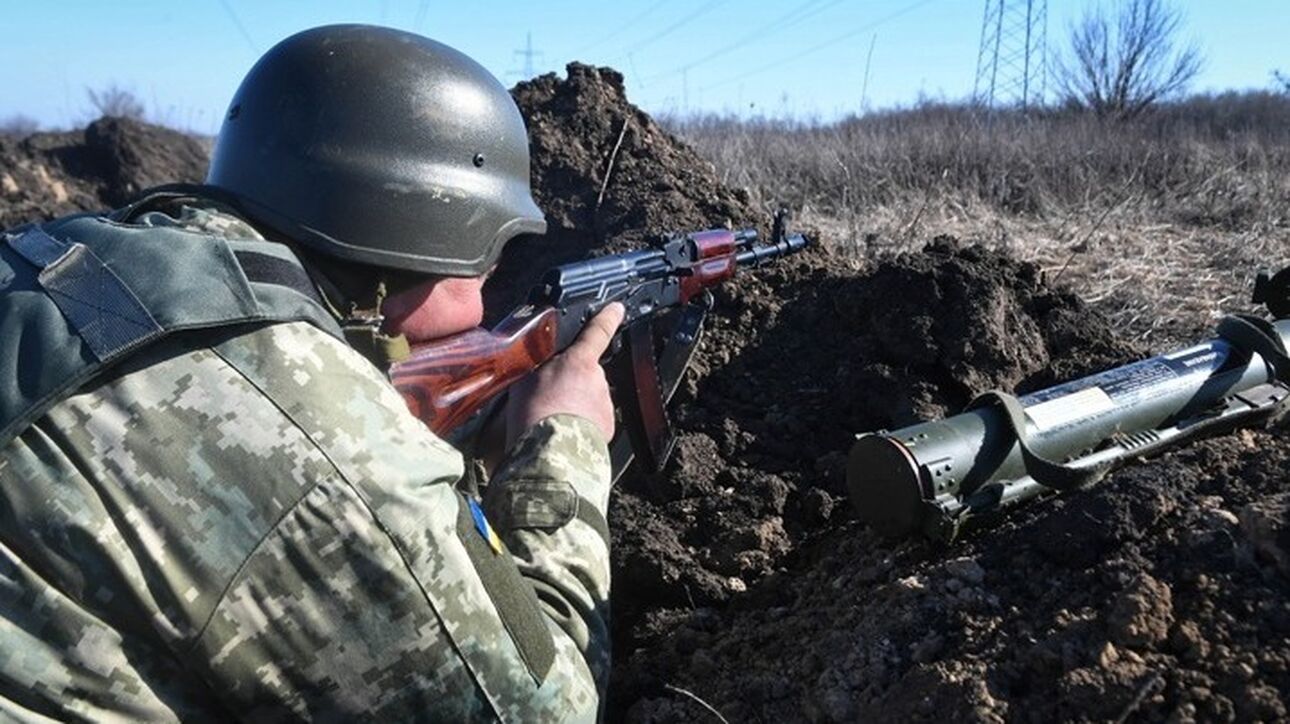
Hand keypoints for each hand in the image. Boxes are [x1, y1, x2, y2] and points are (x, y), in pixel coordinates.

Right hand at [506, 303, 624, 445]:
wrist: (550, 452)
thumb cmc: (533, 417)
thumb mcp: (524, 381)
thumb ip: (536, 366)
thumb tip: (534, 364)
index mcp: (578, 362)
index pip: (597, 332)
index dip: (607, 318)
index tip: (617, 309)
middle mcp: (597, 379)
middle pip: (586, 374)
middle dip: (572, 383)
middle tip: (548, 399)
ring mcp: (604, 403)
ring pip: (590, 399)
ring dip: (576, 406)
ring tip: (553, 420)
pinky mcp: (607, 427)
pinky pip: (594, 420)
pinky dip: (582, 425)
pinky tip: (565, 433)